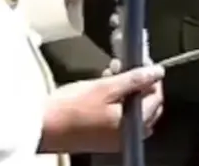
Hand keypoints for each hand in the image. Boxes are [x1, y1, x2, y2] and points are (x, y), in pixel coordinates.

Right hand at [39, 65, 165, 153]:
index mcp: (135, 124)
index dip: (150, 75)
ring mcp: (116, 138)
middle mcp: (129, 134)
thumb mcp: (106, 87)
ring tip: (112, 72)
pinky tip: (104, 88)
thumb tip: (157, 72)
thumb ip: (134, 79)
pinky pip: (119, 117)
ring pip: (133, 110)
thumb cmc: (71, 107)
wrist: (41, 127)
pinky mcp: (102, 138)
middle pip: (147, 104)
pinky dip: (117, 102)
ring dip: (127, 90)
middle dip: (140, 82)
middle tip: (127, 64)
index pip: (156, 96)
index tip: (141, 60)